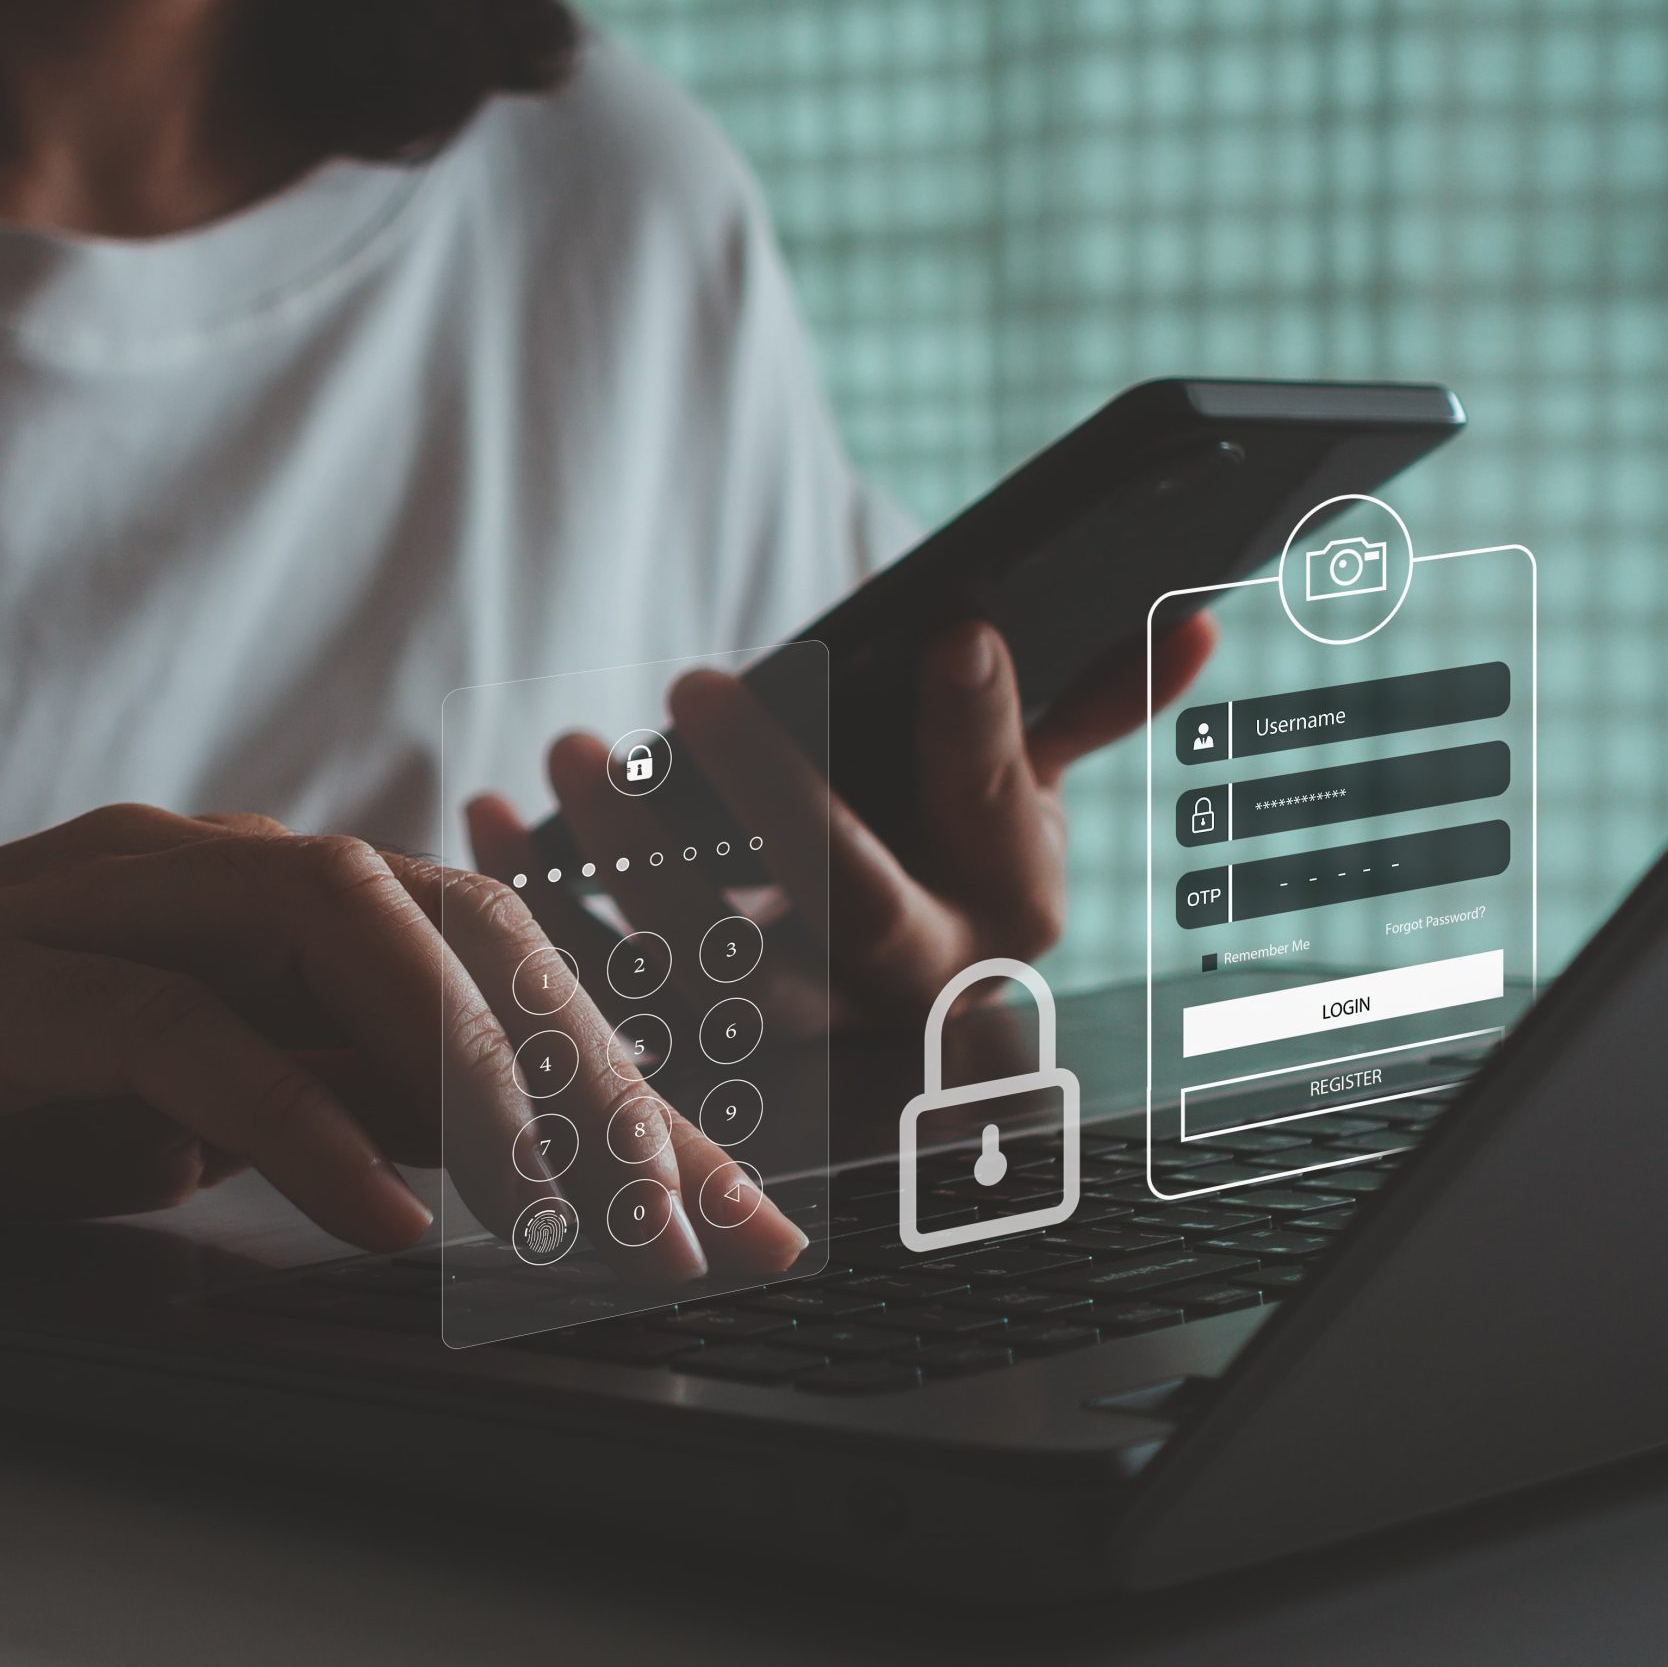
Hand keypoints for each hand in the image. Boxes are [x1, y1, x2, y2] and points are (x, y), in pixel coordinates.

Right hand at [0, 807, 805, 1277]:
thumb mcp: (172, 1112)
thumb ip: (311, 1102)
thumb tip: (470, 1171)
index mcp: (273, 904)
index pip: (500, 971)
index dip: (637, 1087)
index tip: (743, 1216)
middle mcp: (219, 872)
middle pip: (473, 939)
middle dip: (610, 1087)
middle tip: (705, 1231)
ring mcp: (116, 904)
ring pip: (358, 943)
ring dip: (485, 1083)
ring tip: (575, 1221)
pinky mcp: (9, 975)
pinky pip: (189, 1032)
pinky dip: (300, 1123)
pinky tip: (387, 1220)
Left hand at [467, 616, 1215, 1027]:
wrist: (879, 983)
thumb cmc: (946, 848)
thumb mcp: (1026, 783)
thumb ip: (1088, 703)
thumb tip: (1186, 621)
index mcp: (1002, 918)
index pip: (995, 826)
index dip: (978, 738)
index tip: (952, 632)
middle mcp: (905, 995)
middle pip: (844, 911)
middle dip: (772, 799)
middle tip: (701, 681)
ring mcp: (793, 1035)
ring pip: (711, 965)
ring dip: (629, 858)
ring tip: (573, 750)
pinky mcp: (690, 1045)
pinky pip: (604, 986)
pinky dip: (539, 906)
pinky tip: (481, 816)